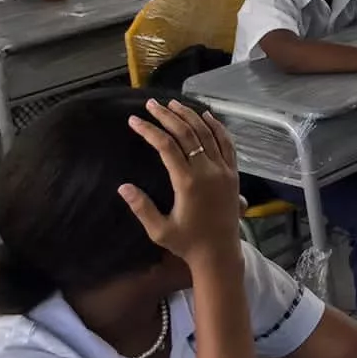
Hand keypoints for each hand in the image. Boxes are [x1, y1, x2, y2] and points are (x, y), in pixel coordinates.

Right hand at [117, 99, 241, 266]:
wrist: (220, 252)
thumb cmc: (187, 243)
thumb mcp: (159, 230)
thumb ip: (141, 207)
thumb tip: (122, 186)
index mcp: (188, 182)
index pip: (166, 146)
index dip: (149, 130)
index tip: (134, 120)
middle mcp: (208, 171)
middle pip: (187, 133)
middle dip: (167, 116)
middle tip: (151, 105)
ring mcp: (224, 170)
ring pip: (207, 134)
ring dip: (190, 116)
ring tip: (173, 104)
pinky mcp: (234, 173)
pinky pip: (227, 143)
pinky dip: (217, 127)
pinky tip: (207, 116)